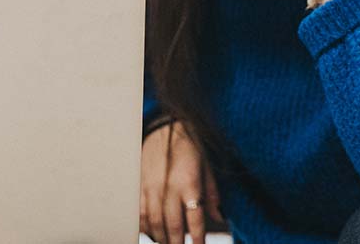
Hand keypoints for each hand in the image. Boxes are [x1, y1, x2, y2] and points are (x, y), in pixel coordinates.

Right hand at [140, 121, 224, 243]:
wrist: (165, 127)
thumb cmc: (190, 147)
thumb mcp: (207, 168)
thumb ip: (213, 195)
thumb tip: (221, 217)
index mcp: (189, 183)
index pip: (194, 219)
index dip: (197, 238)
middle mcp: (168, 187)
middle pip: (172, 225)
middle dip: (176, 242)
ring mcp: (151, 187)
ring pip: (153, 222)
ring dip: (160, 237)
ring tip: (167, 243)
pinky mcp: (138, 185)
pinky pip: (139, 212)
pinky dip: (144, 226)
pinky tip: (151, 231)